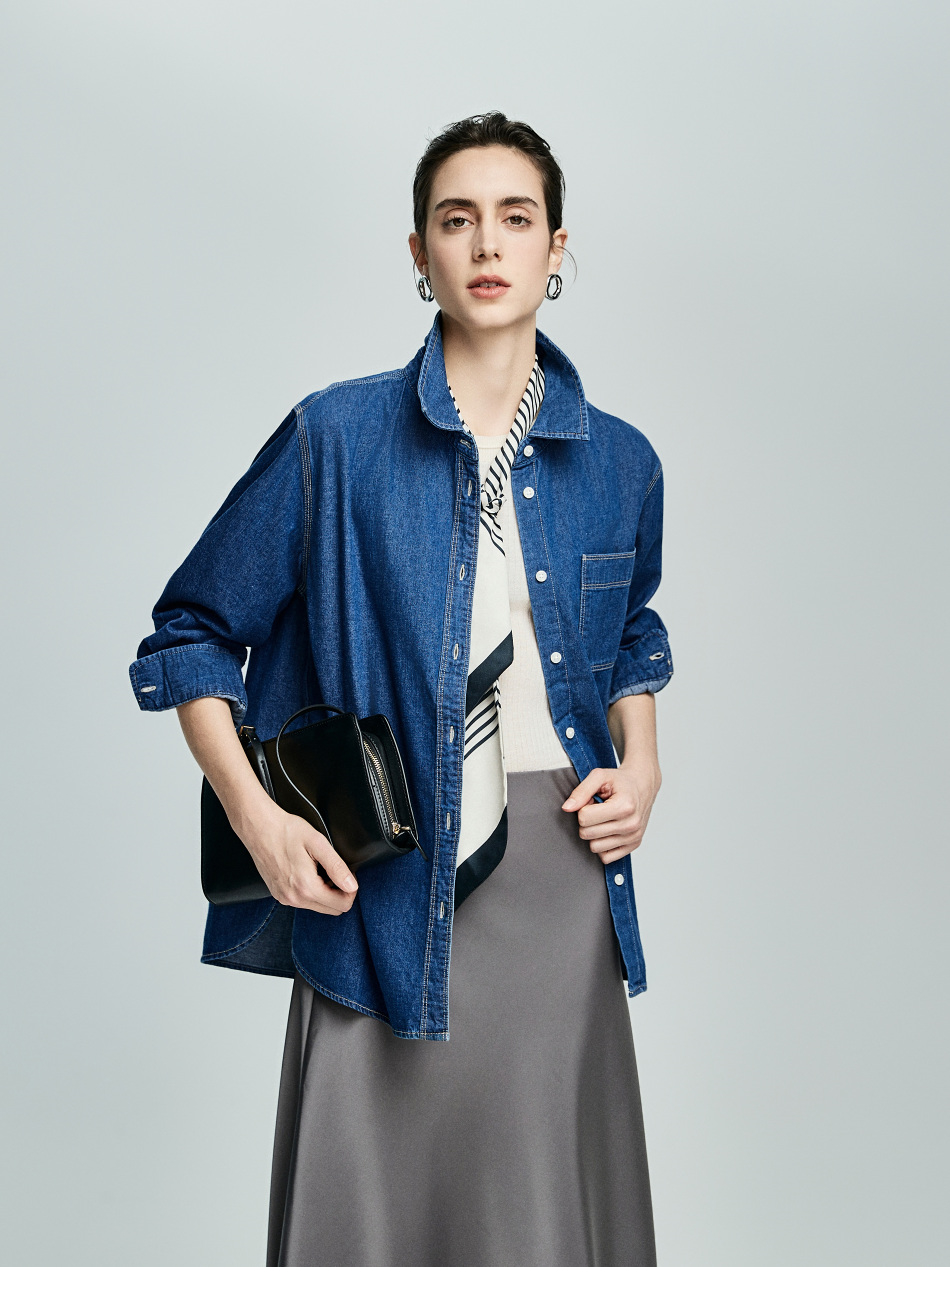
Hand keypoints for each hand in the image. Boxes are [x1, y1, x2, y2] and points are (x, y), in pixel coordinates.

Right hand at [240, 806, 358, 915]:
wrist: (259, 827)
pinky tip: (307, 872)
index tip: (348, 873)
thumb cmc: (287, 831)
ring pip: (318, 906)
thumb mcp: (318, 844)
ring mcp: (285, 899)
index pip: (342, 905)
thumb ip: (337, 867)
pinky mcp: (279, 895)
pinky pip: (303, 902)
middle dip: (340, 893)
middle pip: (331, 910)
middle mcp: (294, 899)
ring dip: (325, 892)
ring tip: (320, 869)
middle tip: (335, 870)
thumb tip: (352, 886)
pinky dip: (311, 891)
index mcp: (306, 888)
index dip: (351, 890)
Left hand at [561, 759, 660, 863]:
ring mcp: (633, 837)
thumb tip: (567, 808)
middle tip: (597, 809)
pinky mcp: (633, 845)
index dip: (583, 808)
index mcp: (624, 806)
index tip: (592, 801)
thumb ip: (581, 791)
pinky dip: (602, 845)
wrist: (642, 786)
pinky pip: (606, 857)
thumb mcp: (599, 776)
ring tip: (603, 819)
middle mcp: (631, 824)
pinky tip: (607, 830)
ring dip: (593, 834)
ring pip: (595, 847)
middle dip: (586, 821)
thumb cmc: (620, 781)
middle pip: (587, 834)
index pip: (584, 818)